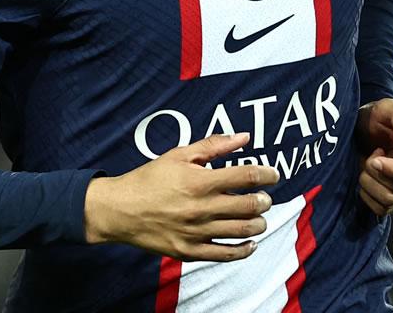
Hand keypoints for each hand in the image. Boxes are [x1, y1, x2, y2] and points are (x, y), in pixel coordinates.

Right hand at [83, 132, 279, 261]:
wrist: (120, 210)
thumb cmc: (150, 179)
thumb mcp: (180, 154)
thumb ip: (214, 145)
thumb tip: (244, 137)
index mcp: (200, 181)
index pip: (246, 176)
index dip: (266, 174)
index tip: (273, 174)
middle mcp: (201, 208)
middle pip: (250, 205)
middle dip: (264, 200)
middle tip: (265, 197)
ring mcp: (196, 232)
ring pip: (242, 230)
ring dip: (259, 223)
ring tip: (259, 217)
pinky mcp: (190, 251)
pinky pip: (226, 255)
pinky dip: (244, 250)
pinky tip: (251, 243)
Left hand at [355, 99, 392, 216]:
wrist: (362, 129)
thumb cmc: (377, 116)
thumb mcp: (385, 107)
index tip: (375, 159)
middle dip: (376, 173)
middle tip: (370, 155)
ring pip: (389, 200)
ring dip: (369, 183)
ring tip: (367, 164)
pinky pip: (381, 209)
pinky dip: (367, 195)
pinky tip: (366, 177)